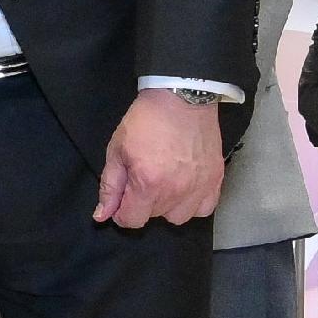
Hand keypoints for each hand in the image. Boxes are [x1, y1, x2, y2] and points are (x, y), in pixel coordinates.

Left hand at [96, 88, 223, 228]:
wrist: (182, 96)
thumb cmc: (147, 120)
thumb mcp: (117, 149)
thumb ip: (110, 186)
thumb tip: (102, 215)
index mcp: (148, 183)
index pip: (132, 220)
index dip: (122, 212)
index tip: (123, 197)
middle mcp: (176, 191)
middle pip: (154, 217)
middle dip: (143, 203)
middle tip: (143, 177)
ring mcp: (199, 186)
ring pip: (178, 217)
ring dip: (168, 206)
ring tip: (165, 184)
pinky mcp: (215, 179)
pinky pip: (204, 208)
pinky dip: (193, 204)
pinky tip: (185, 189)